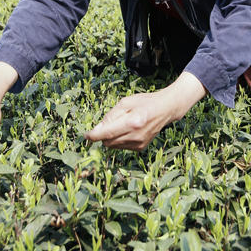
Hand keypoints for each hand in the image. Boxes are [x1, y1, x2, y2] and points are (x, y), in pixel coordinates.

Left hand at [84, 72, 205, 149]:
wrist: (165, 109)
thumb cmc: (144, 102)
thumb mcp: (125, 102)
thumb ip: (110, 116)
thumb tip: (97, 129)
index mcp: (132, 122)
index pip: (106, 134)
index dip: (93, 136)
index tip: (85, 135)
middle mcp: (135, 136)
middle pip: (107, 142)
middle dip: (102, 135)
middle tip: (106, 124)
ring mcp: (139, 143)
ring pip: (113, 146)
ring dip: (111, 137)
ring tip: (121, 124)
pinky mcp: (140, 148)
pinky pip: (121, 147)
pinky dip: (119, 140)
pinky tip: (127, 130)